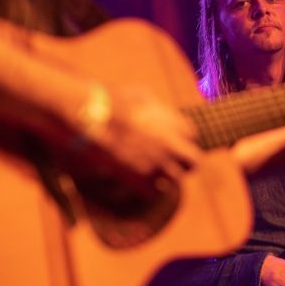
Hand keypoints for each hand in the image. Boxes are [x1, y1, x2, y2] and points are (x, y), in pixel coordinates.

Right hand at [74, 85, 201, 193]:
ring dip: (169, 176)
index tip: (177, 139)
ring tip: (159, 172)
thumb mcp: (140, 94)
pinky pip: (155, 191)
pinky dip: (152, 188)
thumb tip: (160, 112)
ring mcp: (156, 163)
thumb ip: (156, 106)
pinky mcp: (139, 178)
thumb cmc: (112, 100)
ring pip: (177, 179)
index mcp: (173, 124)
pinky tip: (144, 182)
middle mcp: (170, 145)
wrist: (91, 116)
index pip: (192, 135)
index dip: (185, 137)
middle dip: (187, 162)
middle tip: (178, 162)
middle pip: (193, 161)